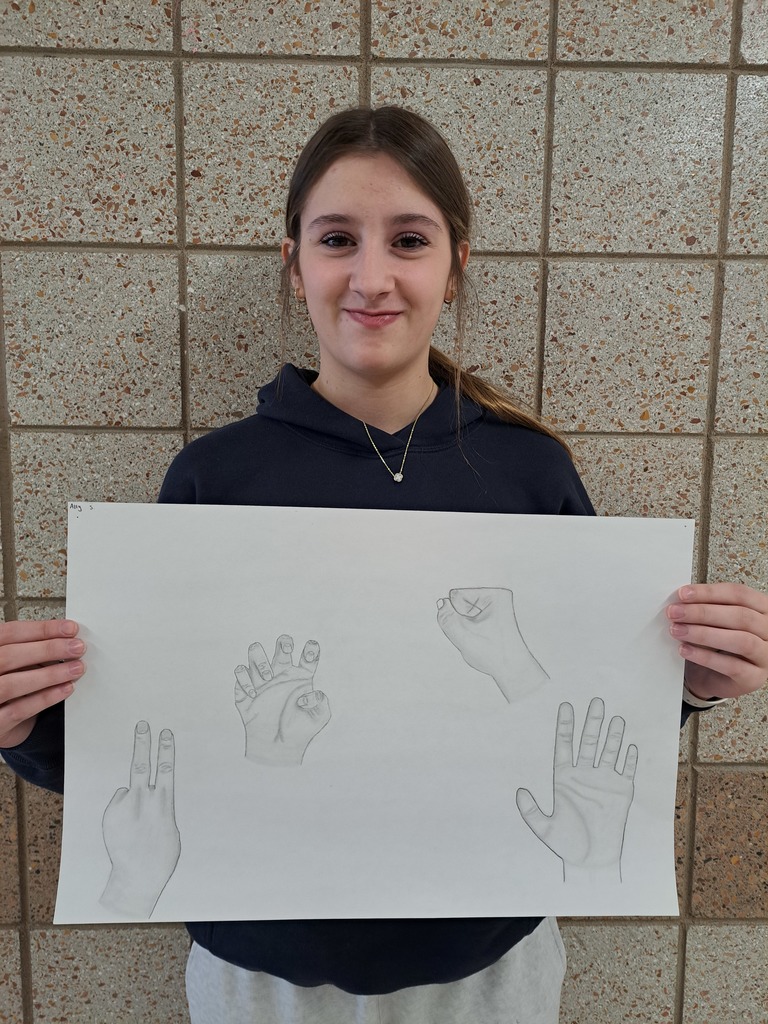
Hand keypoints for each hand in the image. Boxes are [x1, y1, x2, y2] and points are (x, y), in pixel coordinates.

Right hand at [0, 619, 84, 747]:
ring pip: (13, 683)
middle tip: (77, 647)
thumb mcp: (14, 665)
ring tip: (76, 668)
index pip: (10, 633)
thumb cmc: (7, 689)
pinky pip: (19, 710)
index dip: (42, 629)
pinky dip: (45, 698)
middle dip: (48, 649)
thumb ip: (31, 651)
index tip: (70, 628)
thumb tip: (66, 640)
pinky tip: (65, 689)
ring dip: (50, 674)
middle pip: (10, 656)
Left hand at [100, 721, 180, 917]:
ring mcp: (123, 808)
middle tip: (142, 725)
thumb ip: (161, 807)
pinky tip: (126, 828)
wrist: (137, 878)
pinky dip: (123, 810)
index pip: (165, 769)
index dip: (165, 749)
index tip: (165, 732)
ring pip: (129, 790)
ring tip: (136, 822)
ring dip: (134, 800)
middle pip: (141, 765)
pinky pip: (119, 803)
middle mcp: (142, 802)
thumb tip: (152, 797)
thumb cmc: (160, 854)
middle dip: (142, 743)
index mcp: (163, 803)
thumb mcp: (169, 827)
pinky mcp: (110, 815)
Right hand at [234, 634, 330, 766]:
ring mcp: (263, 680)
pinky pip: (240, 672)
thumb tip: (311, 692)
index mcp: (302, 677)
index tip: (310, 655)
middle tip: (286, 651)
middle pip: (282, 645)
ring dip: (261, 659)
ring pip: (256, 652)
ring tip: (268, 677)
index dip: (311, 650)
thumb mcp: (319, 719)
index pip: (308, 655)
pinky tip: (253, 694)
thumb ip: (321, 703)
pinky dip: (245, 679)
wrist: (278, 748)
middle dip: (284, 643)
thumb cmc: (300, 731)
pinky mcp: (246, 690)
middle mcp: (283, 674)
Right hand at [436, 587, 547, 701]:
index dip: (457, 615)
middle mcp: (496, 595)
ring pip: (463, 611)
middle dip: (461, 620)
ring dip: (465, 626)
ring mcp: (494, 605)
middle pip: (460, 602)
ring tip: (479, 638)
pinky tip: (480, 638)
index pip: (456, 595)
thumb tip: (441, 603)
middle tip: (476, 635)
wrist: (513, 669)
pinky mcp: (492, 614)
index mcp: (494, 594)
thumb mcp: (464, 636)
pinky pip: (470, 617)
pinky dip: (470, 629)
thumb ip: (446, 618)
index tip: (473, 629)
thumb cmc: (495, 654)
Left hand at [516, 698, 637, 881]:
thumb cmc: (567, 845)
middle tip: (596, 701)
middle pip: (589, 743)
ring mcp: (604, 782)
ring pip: (609, 752)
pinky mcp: (622, 792)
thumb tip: (520, 793)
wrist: (592, 860)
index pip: (565, 746)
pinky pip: (626, 771)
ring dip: (613, 736)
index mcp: (565, 779)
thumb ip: (530, 811)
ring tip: (616, 718)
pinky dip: (629, 759)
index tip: (565, 706)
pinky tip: (631, 746)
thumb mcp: (544, 828)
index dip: (565, 726)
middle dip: (592, 722)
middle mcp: (585, 776)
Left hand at [666, 583, 767, 699]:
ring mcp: (766, 656)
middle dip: (703, 612)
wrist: (712, 678)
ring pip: (741, 641)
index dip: (709, 592)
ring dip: (704, 634)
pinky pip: (732, 666)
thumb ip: (705, 607)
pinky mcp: (755, 678)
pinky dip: (705, 657)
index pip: (740, 594)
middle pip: (741, 616)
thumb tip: (682, 599)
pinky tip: (685, 650)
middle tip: (675, 613)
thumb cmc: (715, 643)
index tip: (683, 594)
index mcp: (763, 609)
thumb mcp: (713, 621)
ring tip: (677, 630)